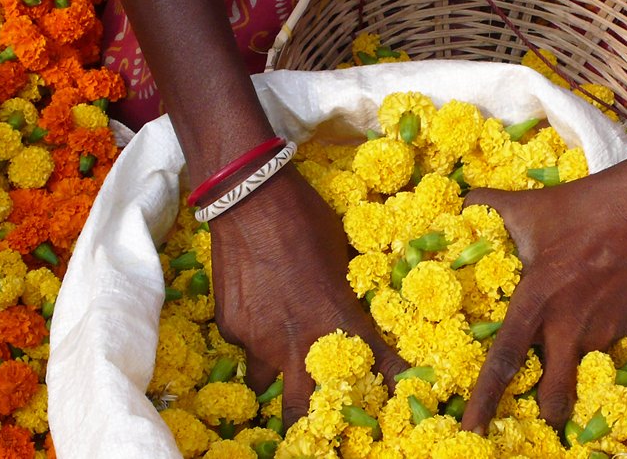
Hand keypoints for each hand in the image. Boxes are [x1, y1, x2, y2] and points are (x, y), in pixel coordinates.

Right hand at [210, 167, 411, 424]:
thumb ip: (348, 296)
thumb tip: (357, 307)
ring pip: (265, 382)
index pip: (378, 371)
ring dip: (276, 378)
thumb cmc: (307, 219)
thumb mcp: (343, 256)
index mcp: (339, 323)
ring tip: (279, 364)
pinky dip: (253, 338)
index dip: (390, 393)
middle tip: (319, 427)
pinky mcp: (230, 328)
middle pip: (304, 412)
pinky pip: (244, 346)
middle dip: (312, 427)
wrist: (250, 198)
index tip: (395, 408)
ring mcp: (259, 340)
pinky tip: (256, 309)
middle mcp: (298, 344)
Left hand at [457, 139, 626, 431]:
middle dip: (545, 409)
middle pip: (553, 390)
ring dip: (566, 364)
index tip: (471, 429)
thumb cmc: (583, 206)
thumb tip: (458, 200)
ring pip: (574, 363)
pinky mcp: (624, 326)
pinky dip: (585, 338)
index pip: (503, 360)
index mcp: (536, 300)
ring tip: (562, 339)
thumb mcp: (529, 207)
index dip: (485, 400)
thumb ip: (487, 207)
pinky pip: (597, 344)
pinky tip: (586, 310)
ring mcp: (600, 330)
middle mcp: (567, 325)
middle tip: (534, 415)